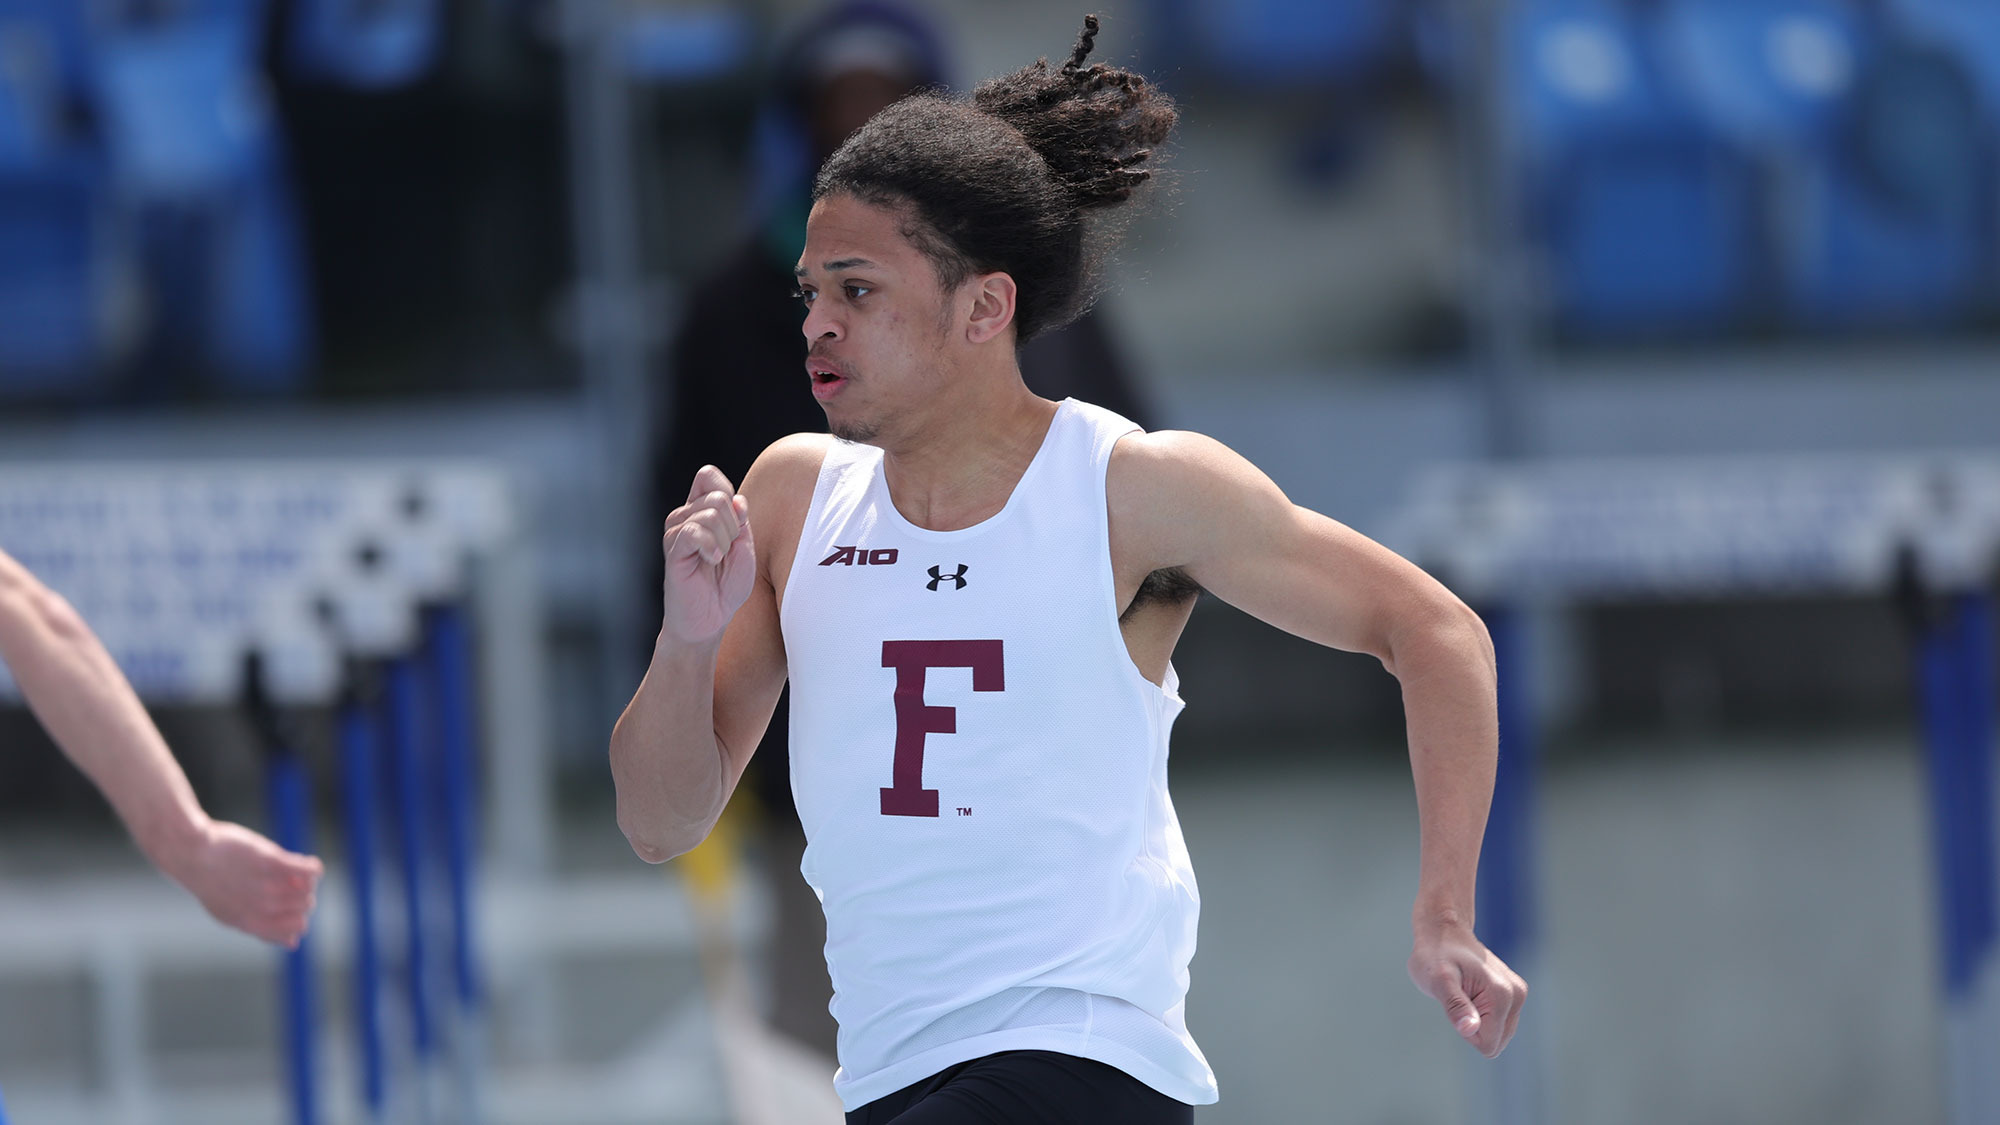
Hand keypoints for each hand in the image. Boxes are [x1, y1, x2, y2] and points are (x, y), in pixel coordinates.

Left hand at [166, 819, 323, 948]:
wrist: (192, 854)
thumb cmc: (212, 881)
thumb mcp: (231, 914)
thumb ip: (263, 930)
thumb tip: (293, 944)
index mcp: (251, 923)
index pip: (295, 930)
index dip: (298, 917)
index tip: (289, 904)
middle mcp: (261, 908)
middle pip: (305, 907)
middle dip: (304, 896)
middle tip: (291, 882)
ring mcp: (267, 885)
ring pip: (308, 889)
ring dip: (307, 880)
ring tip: (294, 869)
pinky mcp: (272, 862)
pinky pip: (310, 870)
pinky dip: (313, 867)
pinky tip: (306, 862)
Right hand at [661, 466, 756, 645]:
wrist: (710, 619)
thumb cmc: (725, 586)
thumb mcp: (744, 548)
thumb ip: (741, 520)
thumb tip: (736, 499)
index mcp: (700, 511)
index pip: (708, 476)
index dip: (729, 496)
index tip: (737, 525)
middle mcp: (684, 517)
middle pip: (718, 497)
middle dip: (734, 527)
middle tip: (726, 552)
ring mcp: (676, 532)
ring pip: (711, 514)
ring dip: (725, 541)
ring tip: (717, 560)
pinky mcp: (672, 550)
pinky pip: (694, 531)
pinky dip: (712, 546)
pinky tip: (711, 560)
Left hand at [1408, 921, 1526, 1057]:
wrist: (1444, 932)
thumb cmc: (1436, 955)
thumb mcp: (1438, 981)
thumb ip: (1455, 1006)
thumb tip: (1471, 1030)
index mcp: (1502, 995)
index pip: (1488, 1045)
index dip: (1466, 1030)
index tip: (1456, 1003)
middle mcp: (1517, 995)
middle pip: (1497, 1042)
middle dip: (1473, 1026)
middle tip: (1458, 997)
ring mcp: (1518, 995)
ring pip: (1499, 1035)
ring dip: (1477, 1020)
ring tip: (1464, 992)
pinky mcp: (1514, 995)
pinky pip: (1498, 1024)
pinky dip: (1481, 1014)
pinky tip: (1471, 992)